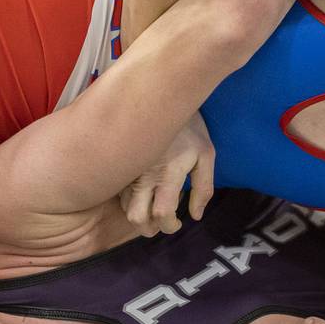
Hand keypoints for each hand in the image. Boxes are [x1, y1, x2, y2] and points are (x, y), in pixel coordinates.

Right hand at [119, 113, 214, 235]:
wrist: (161, 94)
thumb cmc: (189, 126)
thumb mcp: (206, 154)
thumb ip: (203, 188)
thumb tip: (195, 215)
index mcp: (167, 173)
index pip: (161, 213)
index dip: (169, 226)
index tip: (178, 222)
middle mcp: (143, 175)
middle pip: (135, 218)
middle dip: (148, 228)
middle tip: (161, 221)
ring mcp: (128, 170)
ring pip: (124, 207)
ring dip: (139, 214)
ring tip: (155, 204)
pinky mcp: (121, 164)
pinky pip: (119, 192)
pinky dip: (130, 200)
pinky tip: (145, 190)